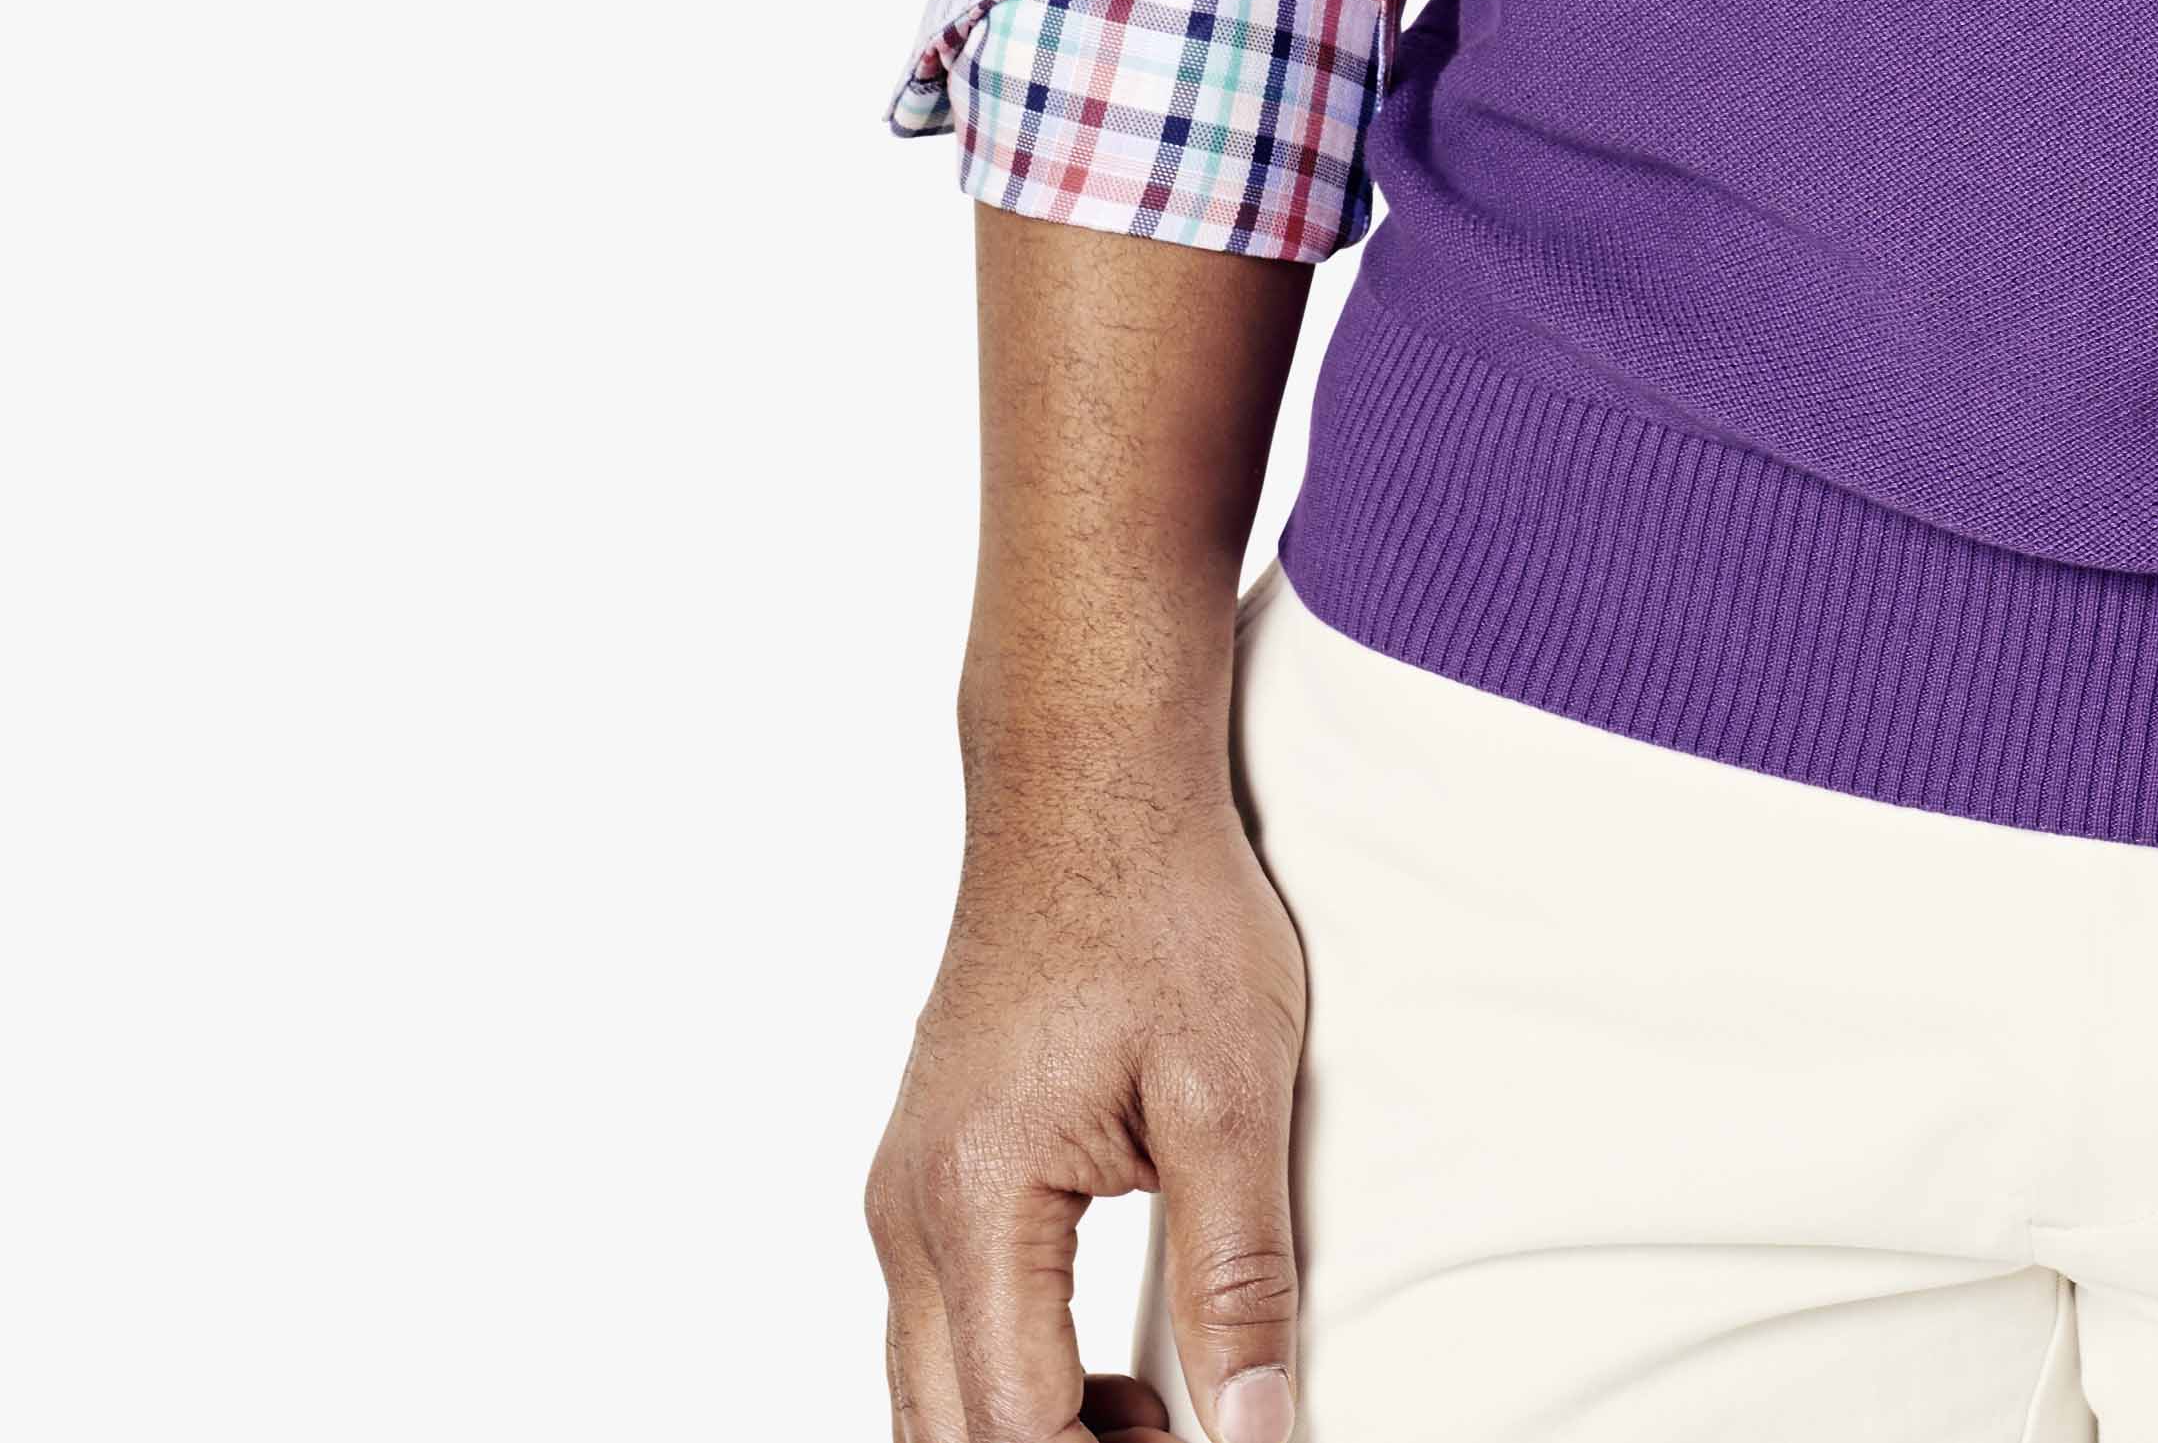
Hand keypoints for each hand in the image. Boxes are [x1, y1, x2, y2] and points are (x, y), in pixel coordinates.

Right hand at [866, 762, 1309, 1442]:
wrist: (1087, 781)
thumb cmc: (1159, 909)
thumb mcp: (1231, 1092)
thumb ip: (1237, 1274)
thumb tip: (1254, 1426)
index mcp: (975, 1199)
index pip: (1013, 1430)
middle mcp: (908, 1212)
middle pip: (946, 1433)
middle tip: (1185, 1439)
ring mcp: (903, 1191)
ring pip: (930, 1391)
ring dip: (1035, 1430)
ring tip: (1162, 1416)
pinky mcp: (926, 1169)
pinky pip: (946, 1323)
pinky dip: (1013, 1373)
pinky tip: (1115, 1366)